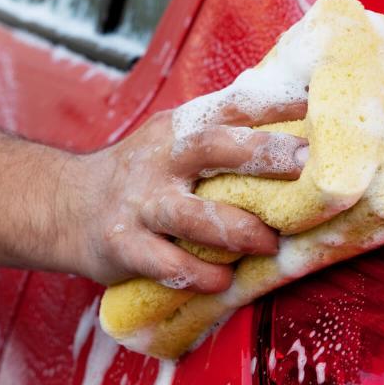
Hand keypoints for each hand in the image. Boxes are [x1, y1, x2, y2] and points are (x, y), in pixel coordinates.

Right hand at [52, 103, 307, 292]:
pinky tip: (224, 279)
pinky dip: (201, 274)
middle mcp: (160, 158)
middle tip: (305, 165)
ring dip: (238, 231)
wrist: (65, 206)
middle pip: (213, 147)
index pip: (232, 107)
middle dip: (262, 153)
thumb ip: (221, 137)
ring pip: (192, 215)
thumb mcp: (173, 141)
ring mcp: (141, 202)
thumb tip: (294, 137)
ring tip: (270, 244)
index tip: (318, 107)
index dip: (275, 105)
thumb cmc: (141, 174)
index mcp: (179, 128)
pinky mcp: (125, 244)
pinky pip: (168, 265)